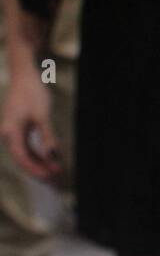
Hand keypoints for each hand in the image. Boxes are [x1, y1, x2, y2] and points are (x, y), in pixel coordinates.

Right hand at [0, 62, 60, 180]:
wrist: (25, 76)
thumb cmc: (32, 93)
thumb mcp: (43, 115)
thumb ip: (47, 136)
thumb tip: (52, 155)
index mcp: (10, 131)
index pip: (21, 157)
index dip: (35, 169)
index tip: (49, 176)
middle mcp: (7, 134)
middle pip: (22, 158)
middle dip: (39, 169)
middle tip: (56, 179)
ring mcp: (12, 133)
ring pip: (25, 154)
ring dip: (40, 162)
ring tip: (57, 171)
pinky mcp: (19, 130)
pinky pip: (27, 146)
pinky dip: (39, 153)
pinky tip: (52, 160)